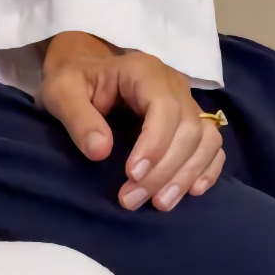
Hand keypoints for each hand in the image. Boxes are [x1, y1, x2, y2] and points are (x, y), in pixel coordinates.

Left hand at [38, 31, 223, 212]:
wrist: (86, 72)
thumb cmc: (73, 81)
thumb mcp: (61, 92)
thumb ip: (78, 118)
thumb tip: (100, 151)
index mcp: (142, 71)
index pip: (164, 107)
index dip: (154, 144)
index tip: (131, 174)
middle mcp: (173, 84)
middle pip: (187, 128)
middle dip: (164, 169)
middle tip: (132, 199)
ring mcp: (187, 102)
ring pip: (205, 139)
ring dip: (186, 175)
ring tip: (159, 203)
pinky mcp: (192, 122)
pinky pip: (212, 146)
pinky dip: (207, 169)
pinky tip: (191, 192)